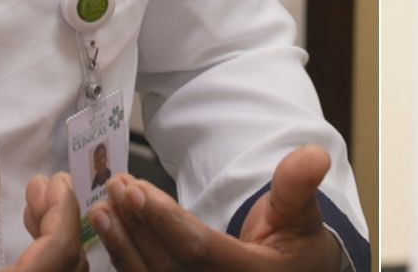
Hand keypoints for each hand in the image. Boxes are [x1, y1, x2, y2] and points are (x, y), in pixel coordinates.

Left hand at [88, 145, 345, 270]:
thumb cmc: (297, 247)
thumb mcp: (304, 214)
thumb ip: (298, 187)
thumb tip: (313, 155)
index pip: (199, 250)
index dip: (166, 221)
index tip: (137, 189)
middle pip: (166, 264)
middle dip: (138, 225)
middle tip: (116, 186)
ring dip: (122, 241)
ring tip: (104, 204)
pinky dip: (124, 256)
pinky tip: (108, 227)